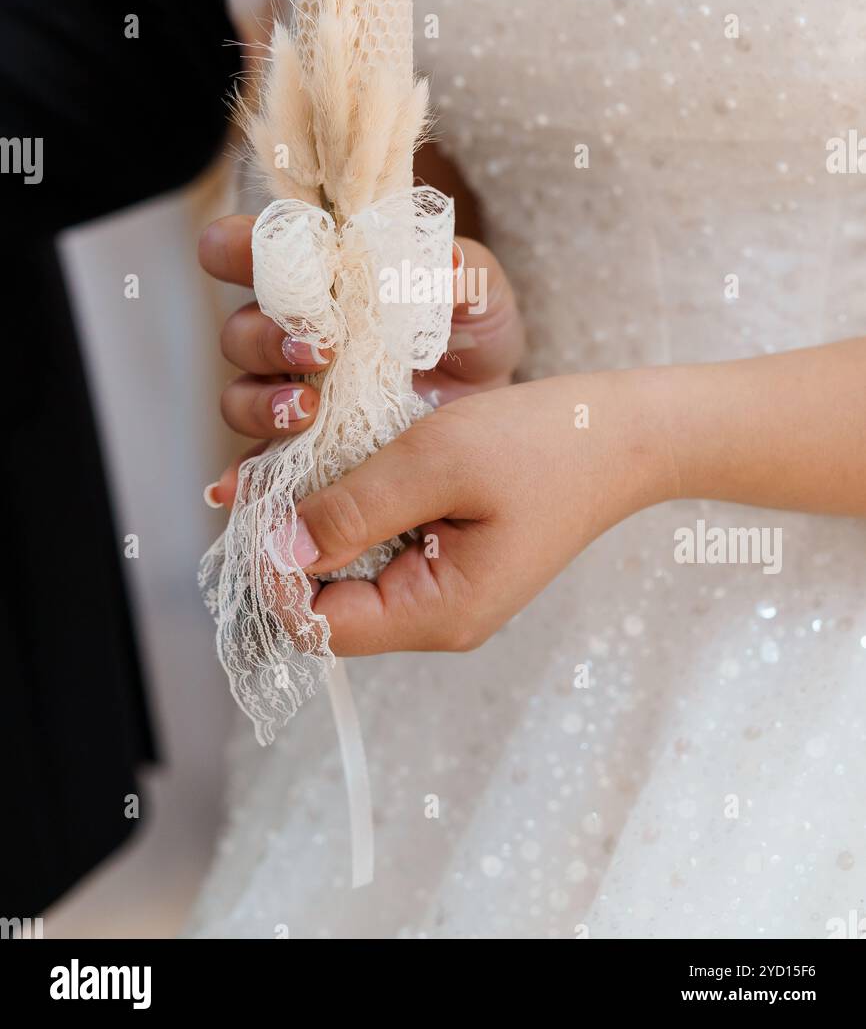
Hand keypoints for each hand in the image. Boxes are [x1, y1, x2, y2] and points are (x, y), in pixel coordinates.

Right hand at [198, 215, 524, 503]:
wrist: (494, 414)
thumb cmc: (474, 333)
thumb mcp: (480, 294)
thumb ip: (462, 270)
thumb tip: (447, 264)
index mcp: (319, 278)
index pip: (253, 249)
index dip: (239, 247)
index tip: (260, 261)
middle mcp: (289, 335)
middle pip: (239, 330)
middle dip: (266, 338)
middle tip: (318, 350)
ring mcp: (287, 396)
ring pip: (239, 395)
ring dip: (262, 402)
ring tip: (305, 412)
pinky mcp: (298, 453)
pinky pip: (256, 465)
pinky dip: (248, 475)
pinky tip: (252, 486)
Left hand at [273, 370, 674, 653]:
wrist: (624, 433)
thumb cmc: (544, 443)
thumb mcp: (436, 461)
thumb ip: (352, 509)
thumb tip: (275, 549)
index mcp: (437, 612)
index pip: (319, 624)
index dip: (275, 570)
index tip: (259, 500)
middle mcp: (436, 616)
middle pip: (328, 602)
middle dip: (293, 541)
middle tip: (276, 470)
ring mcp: (445, 589)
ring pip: (349, 569)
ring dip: (324, 518)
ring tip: (315, 456)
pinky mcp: (450, 556)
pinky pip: (381, 545)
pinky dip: (357, 506)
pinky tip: (354, 461)